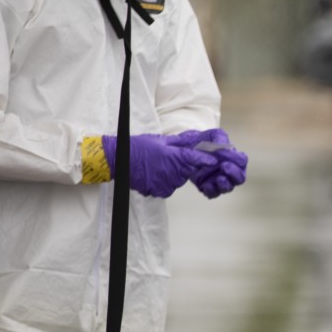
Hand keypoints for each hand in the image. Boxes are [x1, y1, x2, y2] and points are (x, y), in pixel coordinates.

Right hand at [102, 133, 217, 197]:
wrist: (118, 160)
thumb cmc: (139, 147)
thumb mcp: (161, 140)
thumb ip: (181, 142)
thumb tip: (196, 139)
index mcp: (176, 157)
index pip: (197, 160)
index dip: (206, 159)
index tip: (213, 159)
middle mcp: (174, 172)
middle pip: (188, 170)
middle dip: (185, 165)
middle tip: (171, 158)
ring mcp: (167, 184)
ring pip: (179, 179)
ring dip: (174, 174)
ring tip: (159, 165)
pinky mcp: (159, 192)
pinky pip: (169, 187)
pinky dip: (165, 182)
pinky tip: (154, 174)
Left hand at [178, 128, 248, 198]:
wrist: (188, 149)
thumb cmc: (204, 141)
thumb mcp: (213, 134)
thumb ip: (220, 137)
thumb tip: (223, 146)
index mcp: (233, 158)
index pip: (242, 161)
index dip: (235, 158)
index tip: (224, 153)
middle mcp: (229, 171)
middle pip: (240, 178)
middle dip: (234, 173)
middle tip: (224, 166)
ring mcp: (219, 180)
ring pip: (228, 188)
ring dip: (225, 184)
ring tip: (219, 178)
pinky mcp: (208, 186)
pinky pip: (213, 193)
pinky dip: (211, 191)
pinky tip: (206, 185)